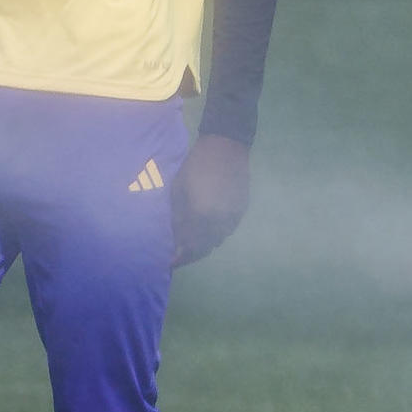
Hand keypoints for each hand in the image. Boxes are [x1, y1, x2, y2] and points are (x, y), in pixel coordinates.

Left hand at [171, 133, 250, 266]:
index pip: (189, 246)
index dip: (178, 257)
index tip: (169, 263)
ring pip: (218, 240)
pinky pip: (228, 229)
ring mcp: (233, 216)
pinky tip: (208, 228)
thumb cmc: (195, 166)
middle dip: (191, 254)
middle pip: (205, 248)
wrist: (226, 147)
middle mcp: (219, 220)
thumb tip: (174, 237)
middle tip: (179, 255)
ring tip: (192, 242)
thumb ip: (177, 217)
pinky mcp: (242, 210)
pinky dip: (217, 232)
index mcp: (201, 215)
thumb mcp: (178, 190)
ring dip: (205, 244)